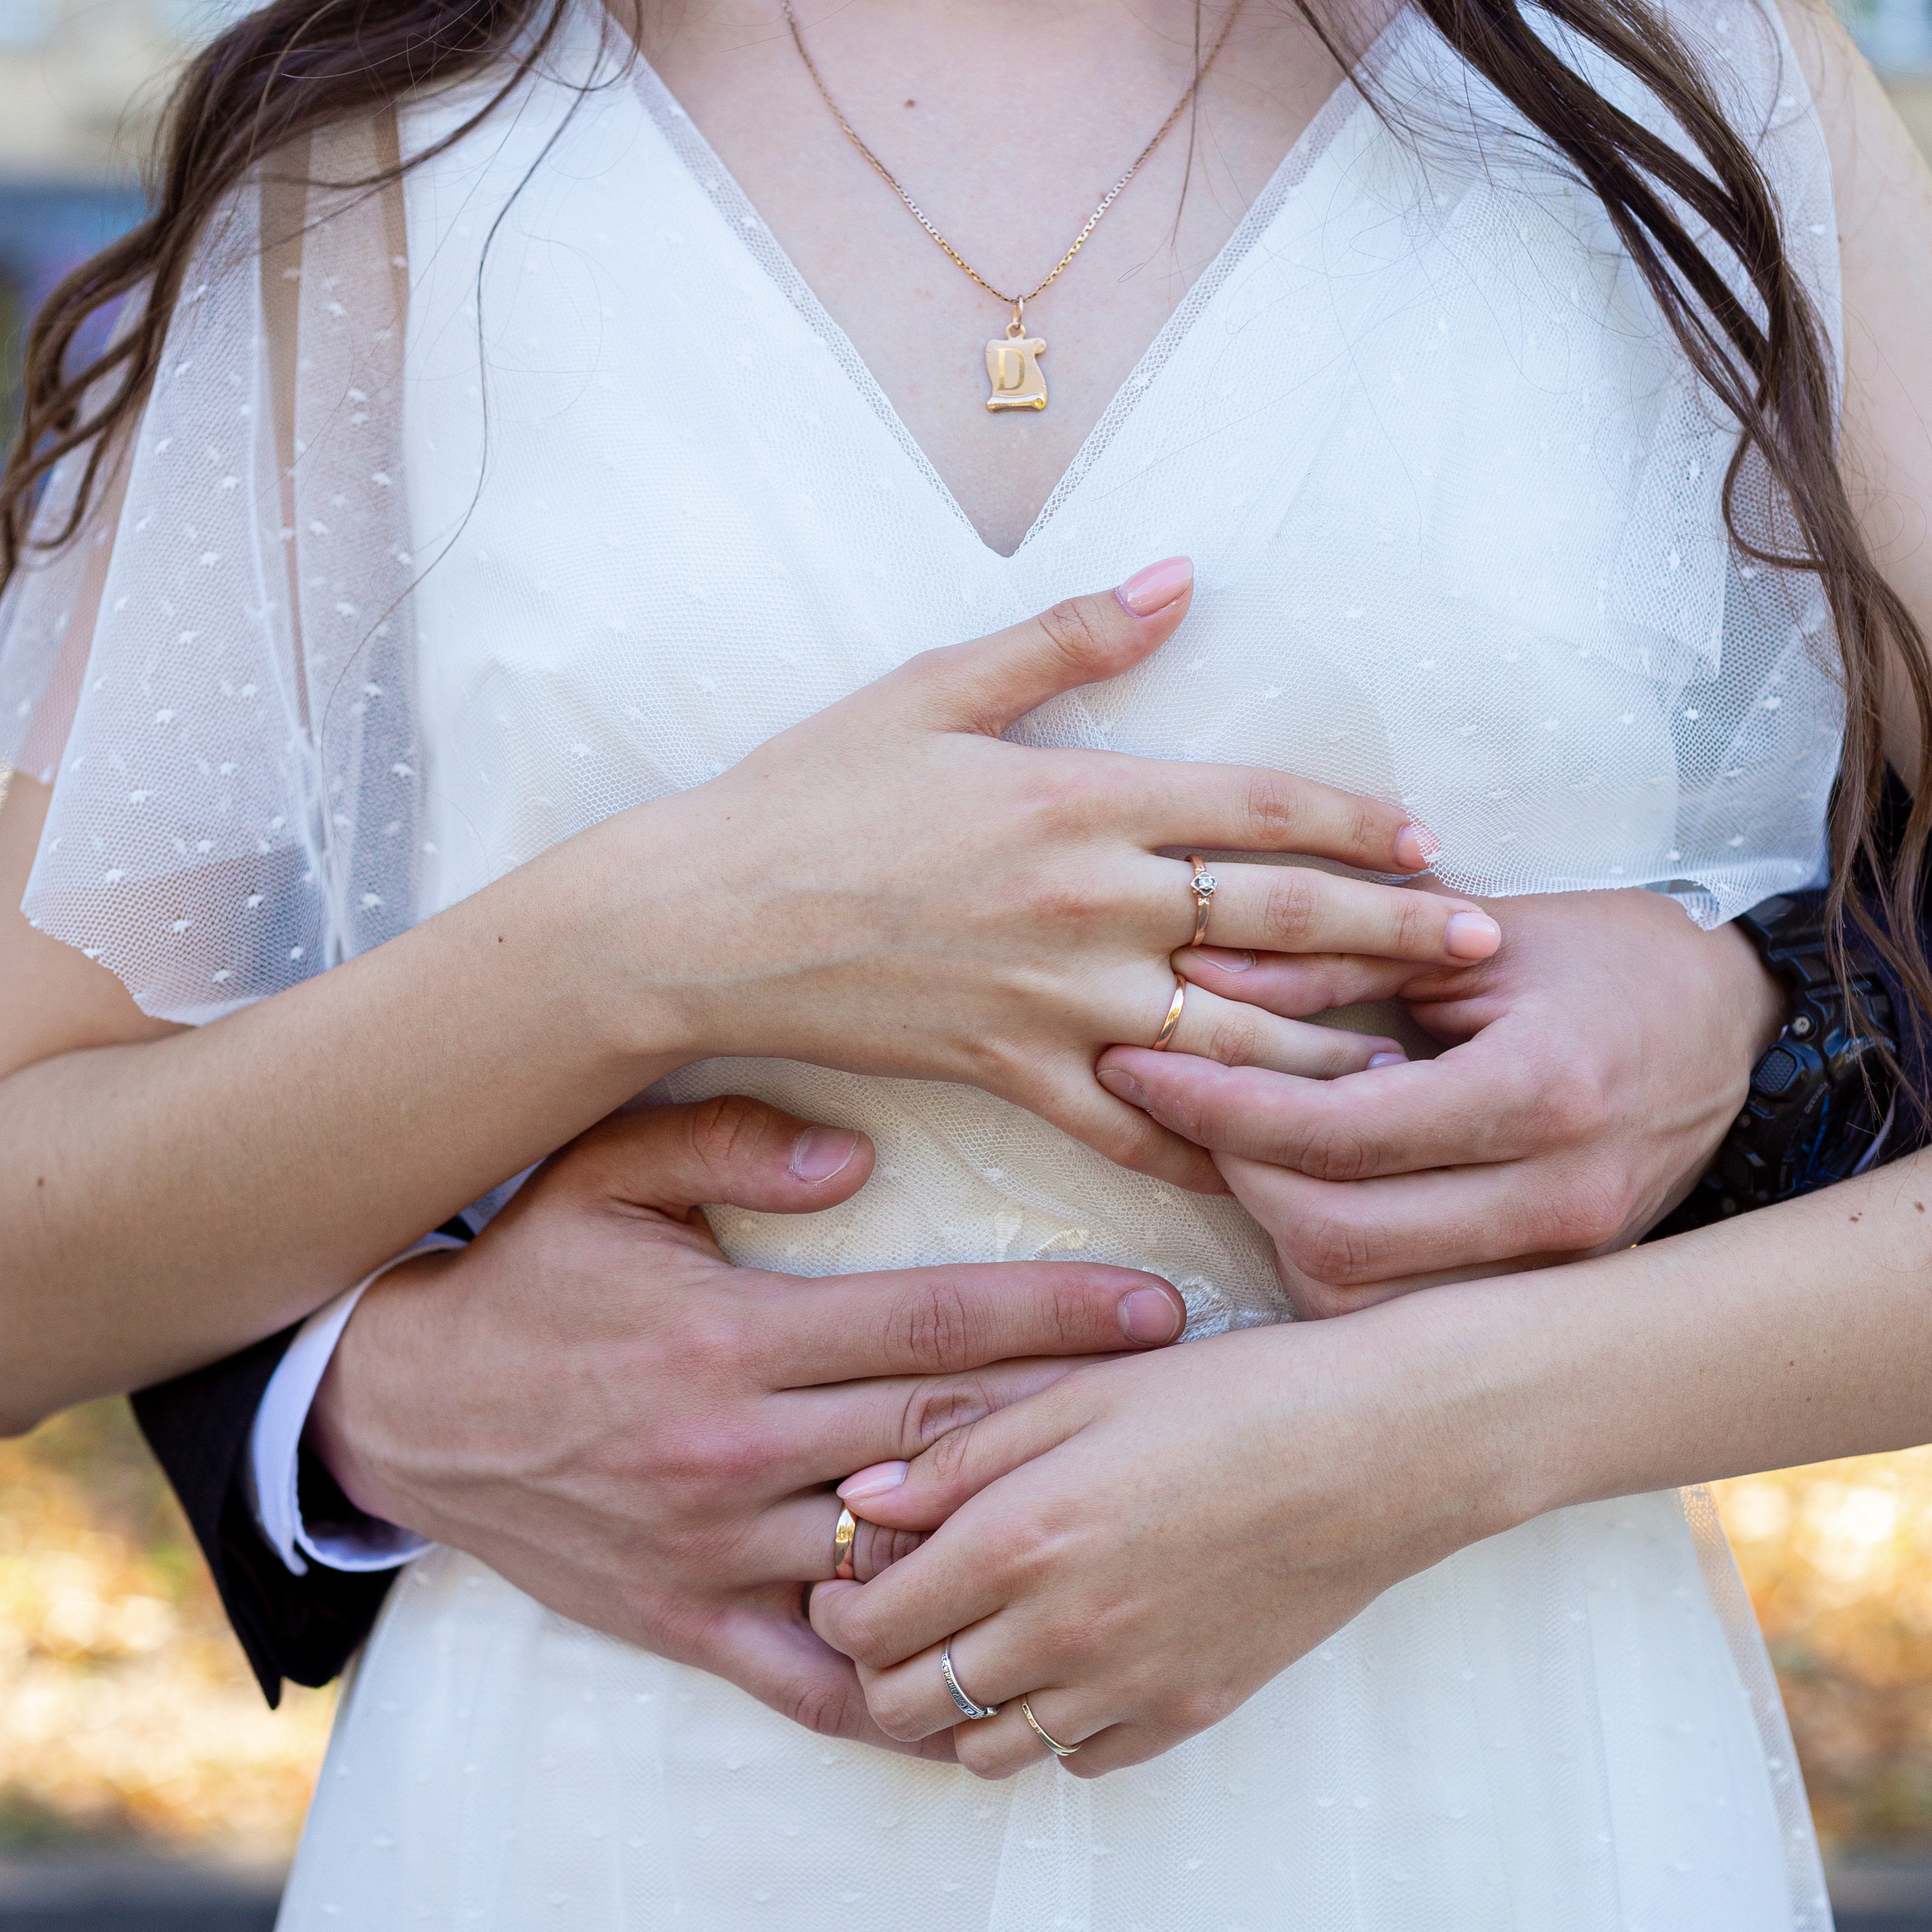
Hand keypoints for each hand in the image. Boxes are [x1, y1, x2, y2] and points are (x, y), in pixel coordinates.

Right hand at [307, 1097, 1187, 1756]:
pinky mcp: (686, 1621)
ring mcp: (715, 1549)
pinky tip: (987, 1683)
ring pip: (897, 1554)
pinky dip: (899, 1685)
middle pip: (942, 1438)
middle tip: (1183, 1406)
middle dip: (1072, 1417)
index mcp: (734, 1335)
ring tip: (1117, 1528)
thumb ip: (730, 1145)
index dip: (1053, 1312)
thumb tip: (858, 1154)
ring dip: (1009, 1542)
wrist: (400, 1410)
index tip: (1152, 1309)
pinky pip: (809, 1674)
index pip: (929, 1324)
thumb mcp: (602, 1174)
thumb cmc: (523, 1281)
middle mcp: (737, 1448)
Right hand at [618, 558, 1499, 1190]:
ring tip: (1414, 1064)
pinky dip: (1204, 1144)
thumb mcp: (927, 689)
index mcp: (1076, 799)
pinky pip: (1130, 1121)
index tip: (1428, 842)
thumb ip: (1066, 637)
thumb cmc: (806, 796)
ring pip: (1229, 1031)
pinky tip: (1267, 1163)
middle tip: (1483, 950)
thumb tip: (1180, 576)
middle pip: (1277, 921)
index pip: (1257, 807)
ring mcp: (1052, 998)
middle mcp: (1085, 903)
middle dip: (1392, 934)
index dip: (1357, 824)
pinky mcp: (1007, 1071)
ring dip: (1333, 1048)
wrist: (698, 921)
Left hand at [808, 1300, 1521, 1776]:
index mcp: (1022, 1539)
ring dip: (956, 1707)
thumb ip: (961, 1453)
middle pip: (909, 1705)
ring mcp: (1129, 1686)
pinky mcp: (1188, 1713)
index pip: (871, 1624)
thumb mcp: (1083, 1394)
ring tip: (972, 1641)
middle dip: (875, 1667)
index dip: (834, 1607)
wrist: (1378, 1448)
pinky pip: (1079, 1760)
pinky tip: (1061, 1661)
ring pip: (986, 1751)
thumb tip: (862, 1497)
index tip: (840, 1578)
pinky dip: (1047, 1727)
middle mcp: (1064, 1633)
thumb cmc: (1232, 1398)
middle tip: (890, 1614)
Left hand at [1093, 887, 1784, 1312]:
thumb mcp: (1474, 931)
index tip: (1134, 1063)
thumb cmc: (1608, 958)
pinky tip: (1313, 1191)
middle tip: (1178, 1104)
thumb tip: (1191, 966)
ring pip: (1360, 1303)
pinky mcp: (1548, 1294)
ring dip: (1276, 1230)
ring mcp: (1558, 1266)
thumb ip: (1330, 956)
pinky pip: (1404, 1314)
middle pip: (1332, 1241)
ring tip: (1245, 1144)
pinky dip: (1335, 1266)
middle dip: (1232, 1174)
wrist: (1737, 1027)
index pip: (1333, 1133)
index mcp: (1540, 1094)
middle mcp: (1554, 1200)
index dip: (1215, 1104)